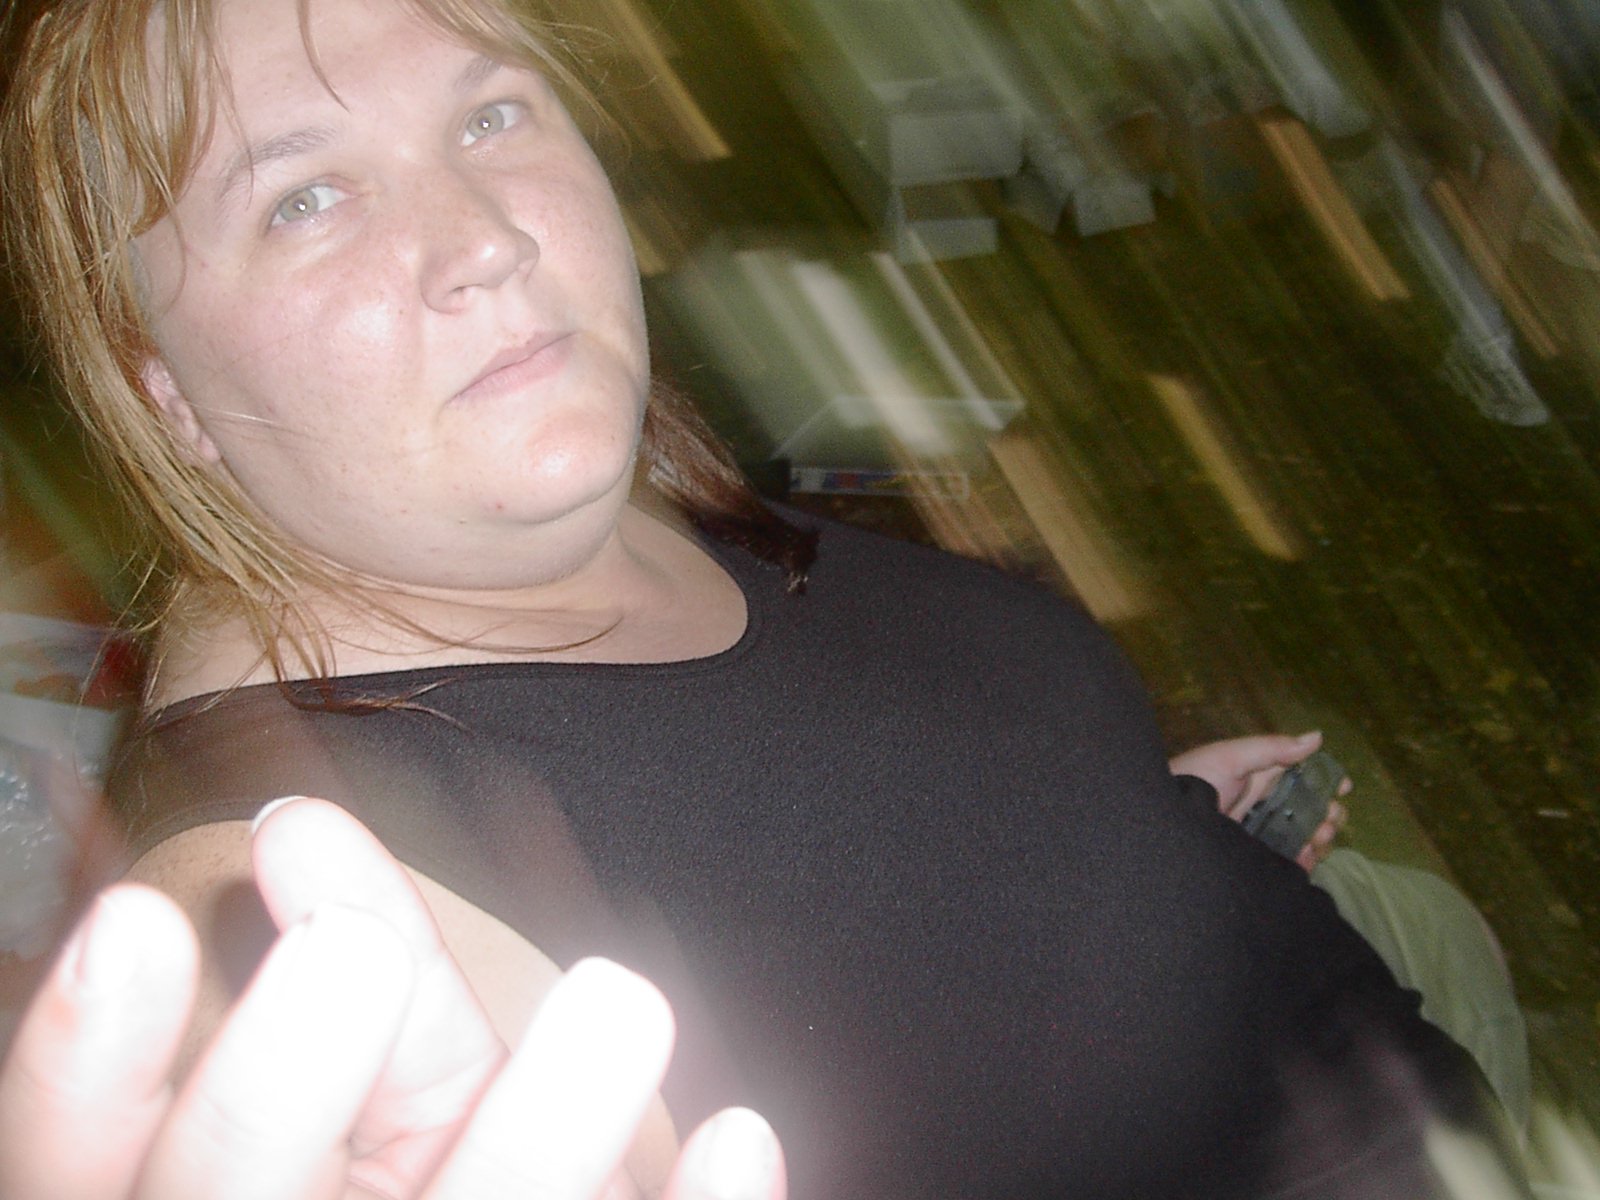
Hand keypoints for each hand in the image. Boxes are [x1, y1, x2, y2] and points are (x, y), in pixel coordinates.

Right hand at [0, 799, 785, 1199]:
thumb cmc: (439, 1177)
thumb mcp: (371, 1098)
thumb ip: (346, 988)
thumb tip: (302, 827)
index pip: (81, 1159)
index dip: (90, 1061)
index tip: (139, 920)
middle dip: (273, 1093)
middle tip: (345, 954)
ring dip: (540, 1136)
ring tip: (618, 997)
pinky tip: (740, 1134)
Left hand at [1168, 732, 1349, 870]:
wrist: (1161, 826)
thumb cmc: (1191, 782)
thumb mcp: (1229, 758)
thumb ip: (1271, 749)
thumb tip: (1317, 737)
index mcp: (1259, 778)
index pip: (1303, 778)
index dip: (1326, 781)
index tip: (1343, 786)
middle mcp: (1264, 806)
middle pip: (1311, 809)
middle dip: (1329, 811)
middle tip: (1330, 816)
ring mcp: (1262, 835)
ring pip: (1306, 836)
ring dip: (1322, 835)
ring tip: (1319, 836)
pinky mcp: (1258, 862)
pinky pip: (1291, 863)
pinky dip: (1307, 860)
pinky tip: (1308, 855)